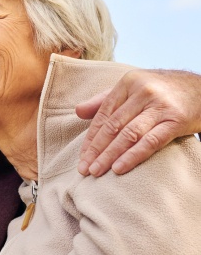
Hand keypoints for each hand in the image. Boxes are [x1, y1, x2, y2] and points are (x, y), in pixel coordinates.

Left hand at [76, 68, 200, 175]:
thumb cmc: (161, 91)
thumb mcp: (133, 88)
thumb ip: (105, 100)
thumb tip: (77, 111)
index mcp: (128, 83)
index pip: (103, 115)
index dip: (91, 138)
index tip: (82, 157)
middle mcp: (143, 92)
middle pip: (113, 126)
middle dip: (96, 150)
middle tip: (84, 169)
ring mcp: (160, 106)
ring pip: (128, 135)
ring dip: (109, 155)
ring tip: (96, 171)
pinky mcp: (176, 120)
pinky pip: (150, 142)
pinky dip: (133, 156)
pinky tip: (119, 168)